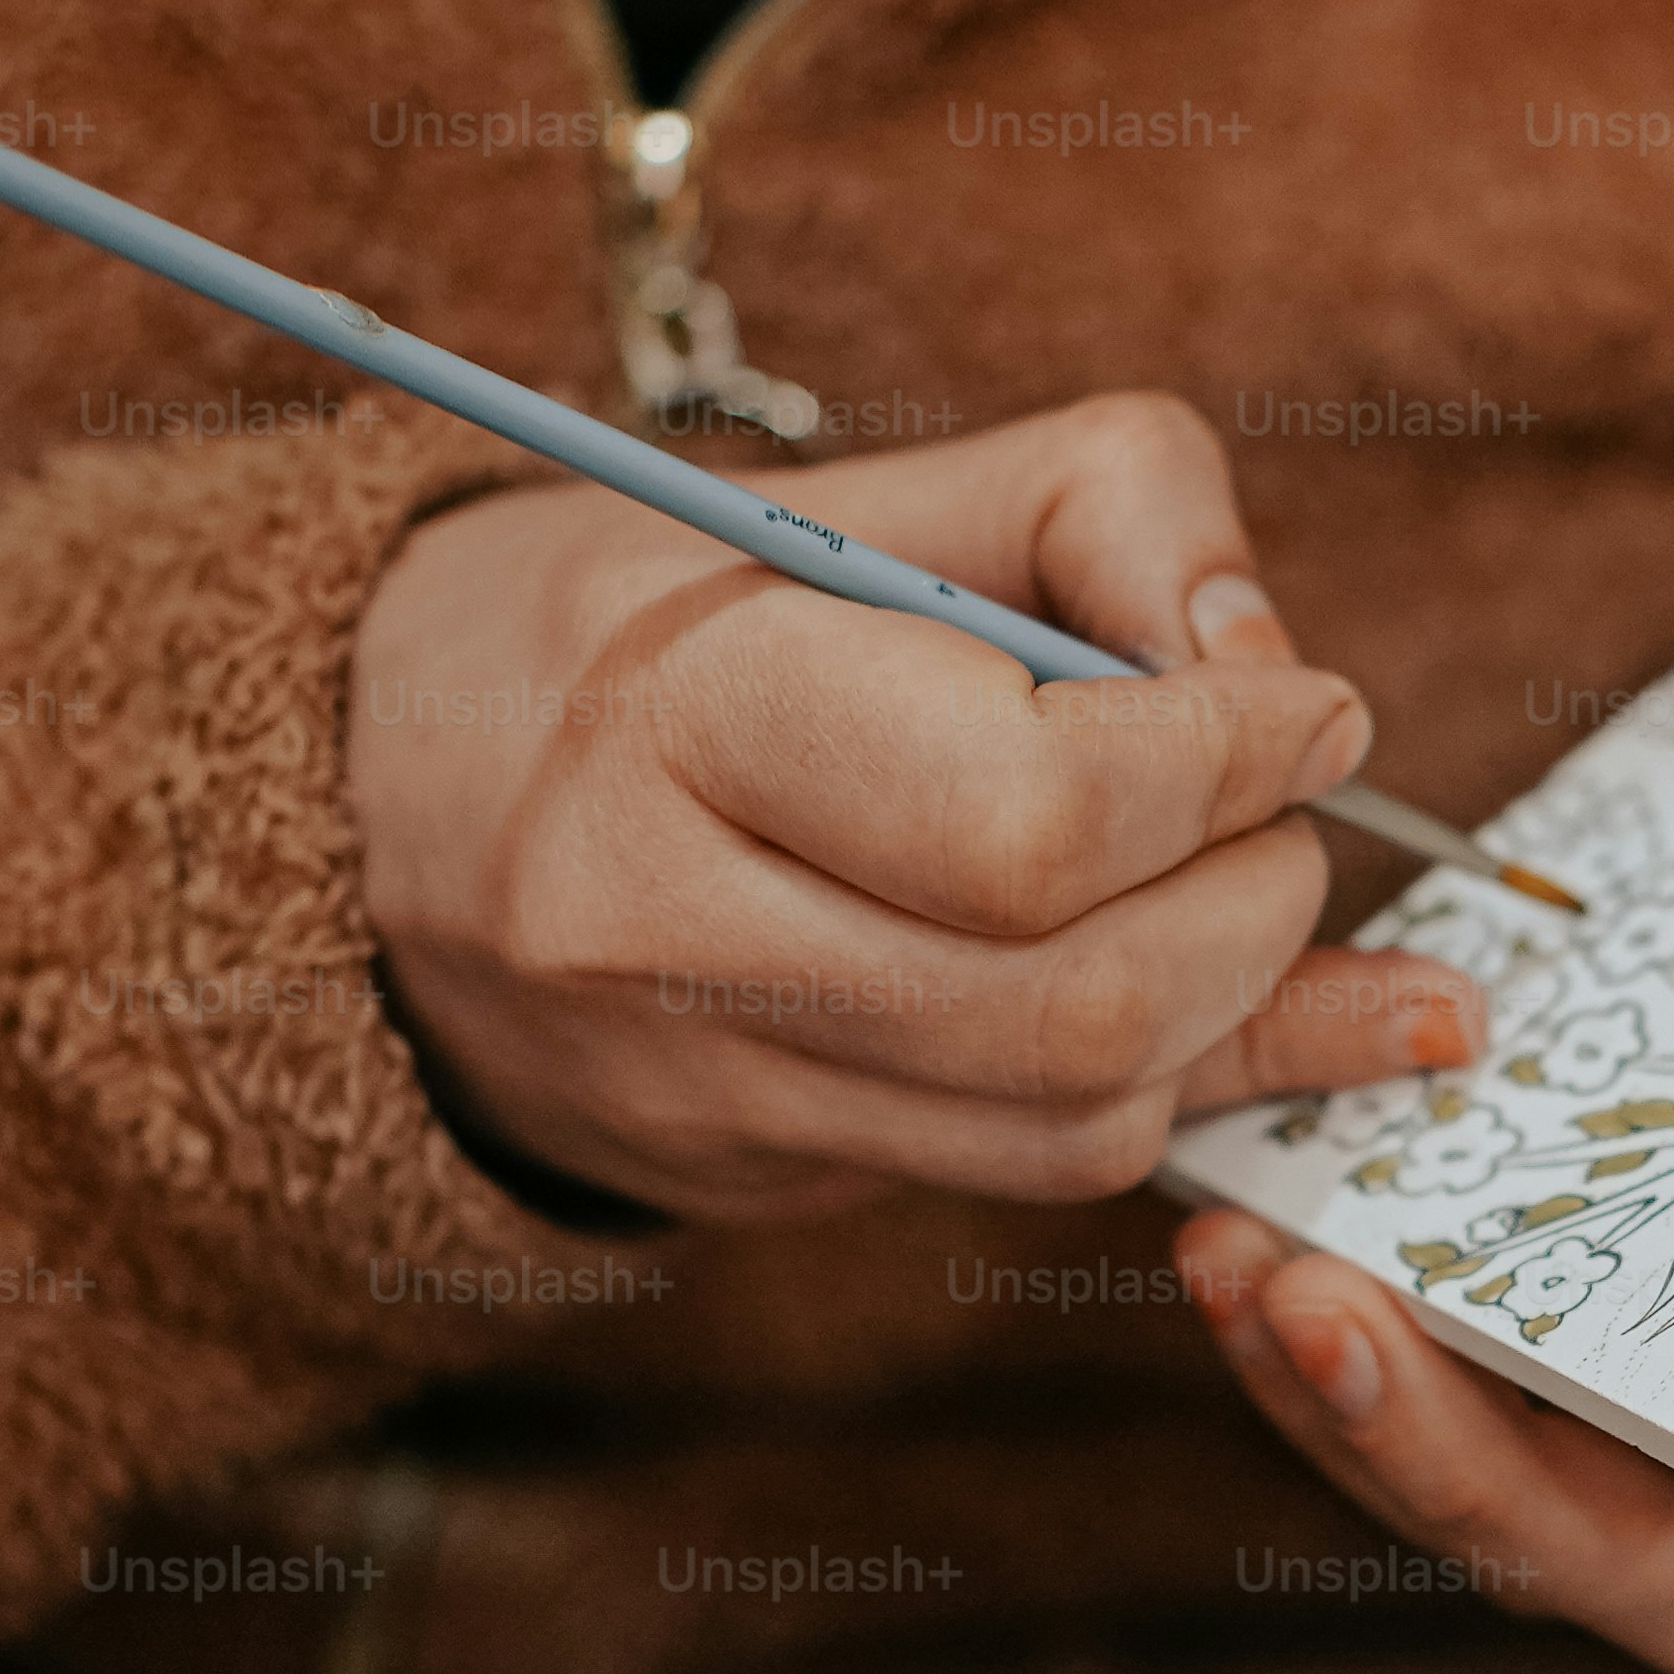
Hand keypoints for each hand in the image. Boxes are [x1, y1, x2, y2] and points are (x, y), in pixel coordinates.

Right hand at [348, 394, 1479, 1219]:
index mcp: (675, 716)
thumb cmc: (628, 619)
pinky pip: (1040, 1172)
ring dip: (1238, 1006)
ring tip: (1241, 882)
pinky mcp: (768, 1178)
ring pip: (1084, 1118)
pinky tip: (1245, 1005)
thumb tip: (1275, 667)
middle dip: (1256, 899)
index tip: (1304, 708)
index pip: (1033, 813)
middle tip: (1280, 803)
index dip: (1226, 763)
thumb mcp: (830, 495)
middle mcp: (668, 934)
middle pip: (1084, 999)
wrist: (368, 819)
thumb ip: (1089, 509)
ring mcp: (712, 1088)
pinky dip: (1177, 1086)